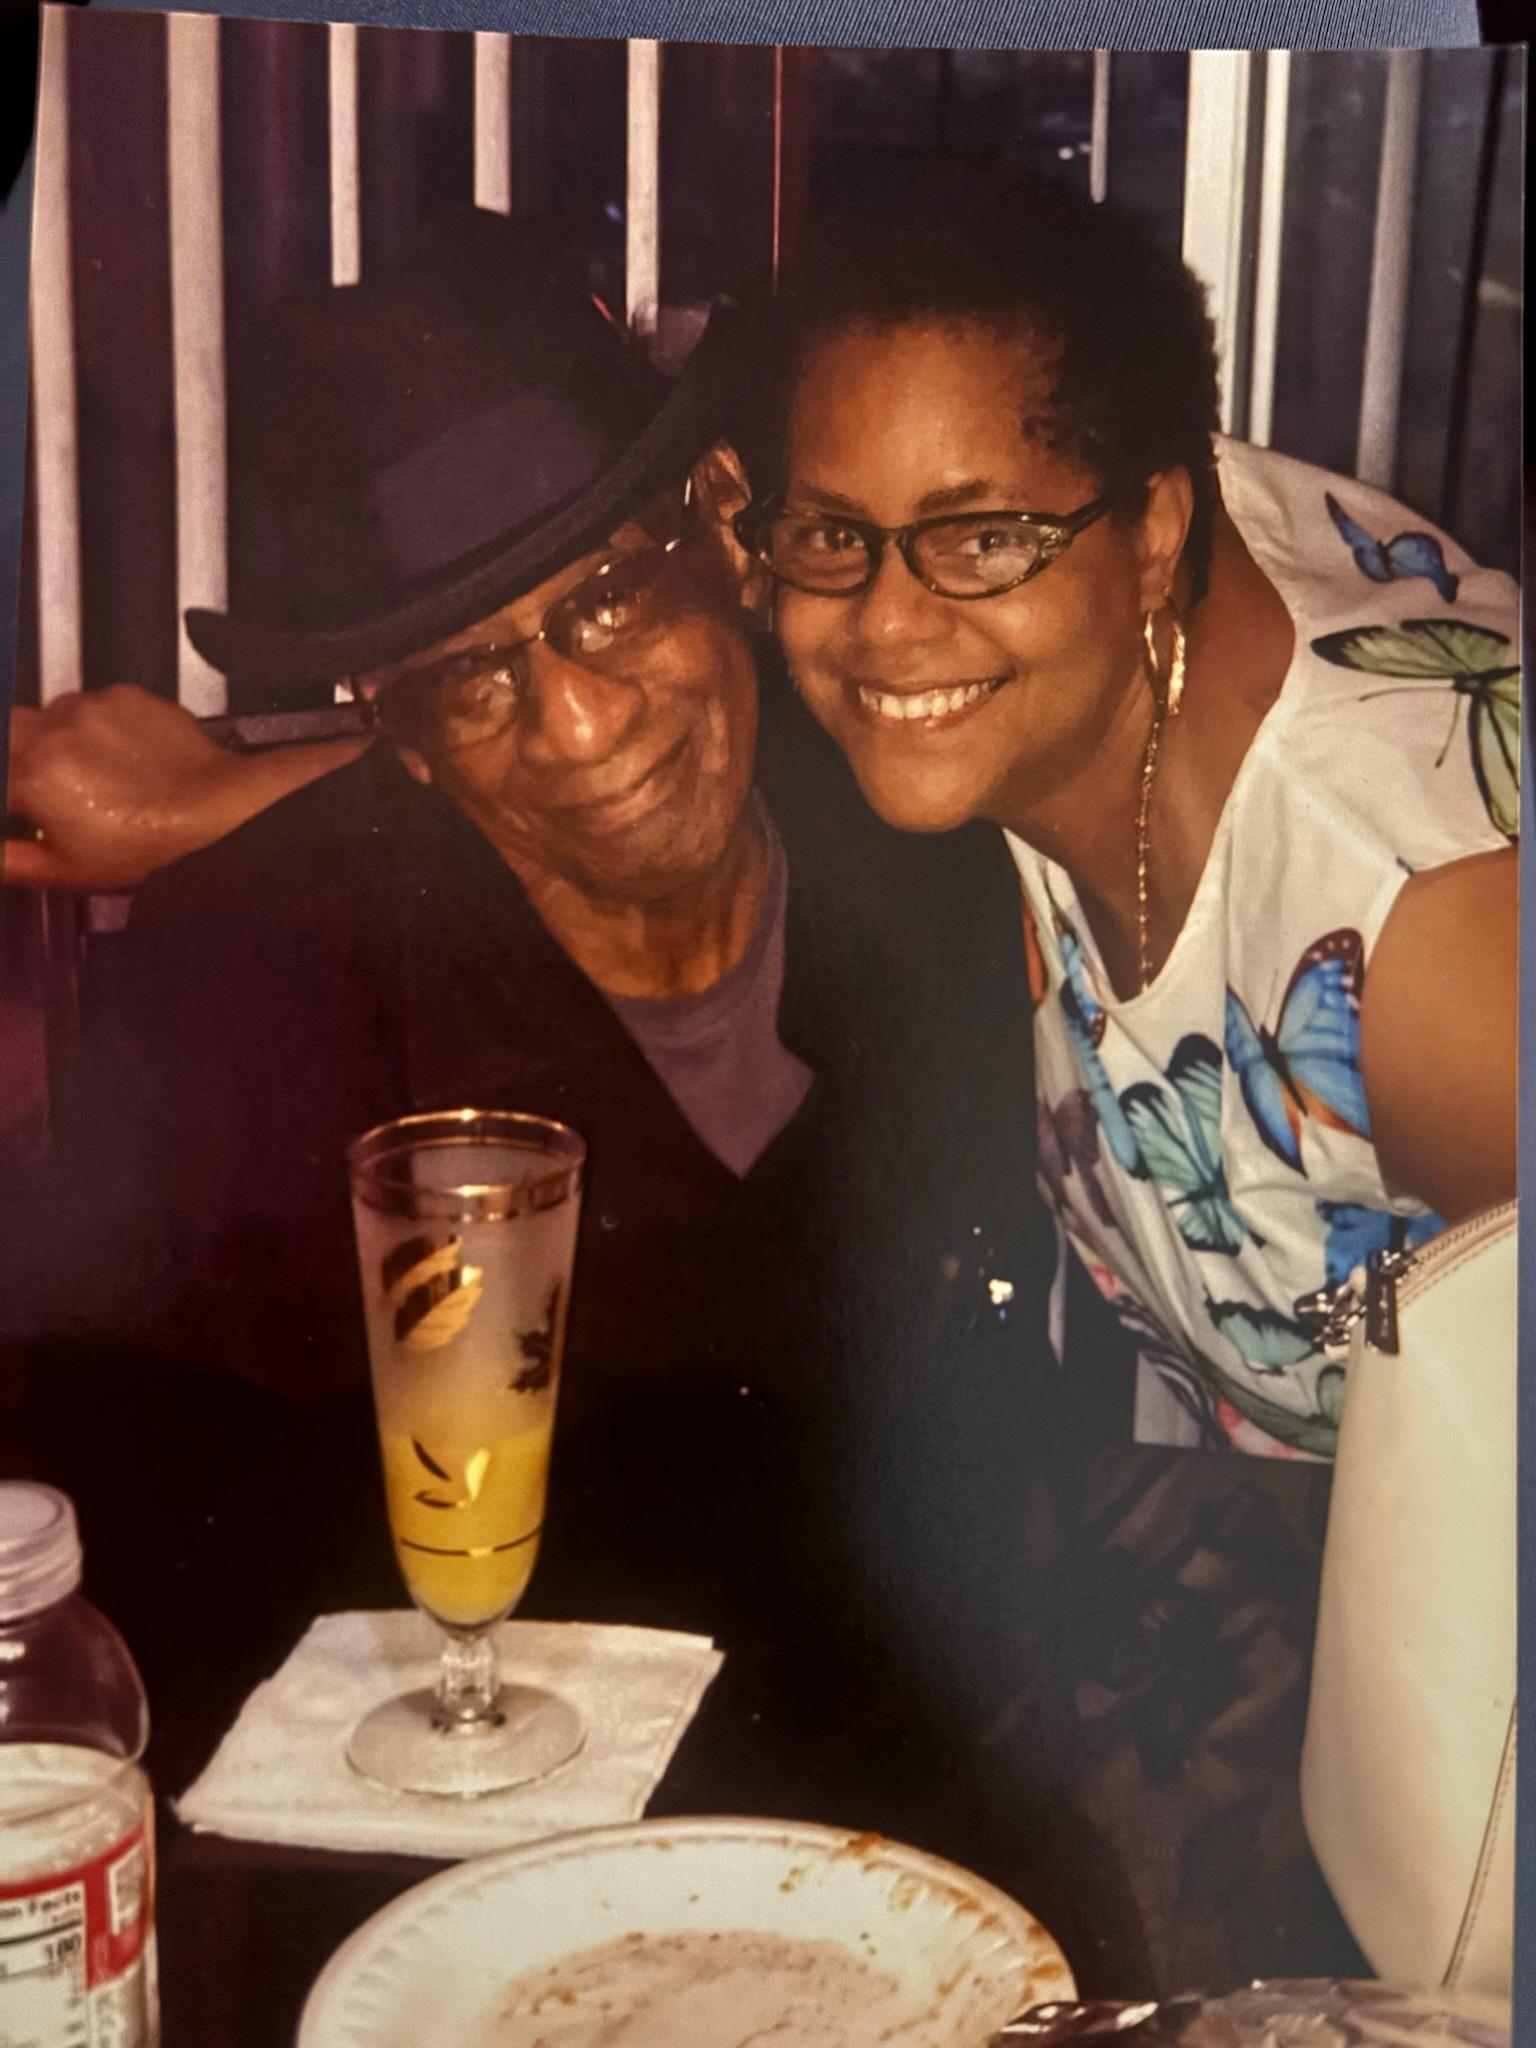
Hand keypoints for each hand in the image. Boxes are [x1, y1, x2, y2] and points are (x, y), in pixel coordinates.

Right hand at [4, 685, 365, 890]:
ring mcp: (91, 707)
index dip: (10, 792)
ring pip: (50, 713)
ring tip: (90, 773)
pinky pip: (94, 704)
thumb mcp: (68, 870)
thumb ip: (11, 861)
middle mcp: (55, 729)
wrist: (219, 814)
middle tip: (45, 785)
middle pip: (8, 729)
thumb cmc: (149, 848)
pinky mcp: (126, 695)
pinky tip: (121, 755)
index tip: (21, 803)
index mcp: (32, 774)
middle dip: (17, 754)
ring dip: (57, 737)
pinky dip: (98, 725)